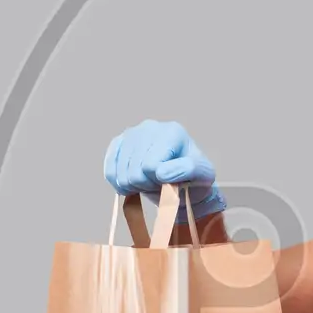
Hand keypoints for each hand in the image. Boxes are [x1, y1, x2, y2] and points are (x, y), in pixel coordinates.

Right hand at [103, 119, 225, 222]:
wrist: (184, 181)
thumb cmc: (194, 177)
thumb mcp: (203, 174)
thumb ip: (187, 170)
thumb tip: (160, 172)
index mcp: (172, 131)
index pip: (151, 165)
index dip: (159, 181)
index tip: (171, 181)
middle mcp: (150, 127)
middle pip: (135, 170)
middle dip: (148, 184)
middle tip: (160, 183)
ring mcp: (131, 134)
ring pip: (121, 173)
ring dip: (135, 185)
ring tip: (150, 181)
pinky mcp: (118, 144)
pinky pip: (109, 170)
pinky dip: (119, 184)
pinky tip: (133, 184)